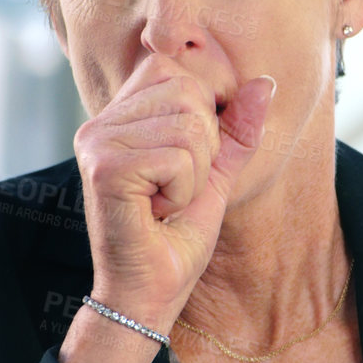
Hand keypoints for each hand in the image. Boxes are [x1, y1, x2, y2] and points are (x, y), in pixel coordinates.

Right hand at [72, 54, 275, 329]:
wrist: (148, 295)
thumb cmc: (175, 238)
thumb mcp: (216, 174)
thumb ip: (237, 129)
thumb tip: (264, 82)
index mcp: (118, 117)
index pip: (172, 68)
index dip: (201, 109)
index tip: (187, 162)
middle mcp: (100, 124)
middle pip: (186, 91)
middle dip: (203, 146)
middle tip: (175, 188)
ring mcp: (98, 144)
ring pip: (188, 125)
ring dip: (194, 174)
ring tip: (166, 202)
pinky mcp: (106, 169)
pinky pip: (177, 157)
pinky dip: (183, 191)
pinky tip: (158, 212)